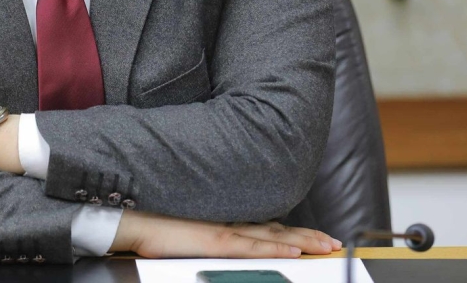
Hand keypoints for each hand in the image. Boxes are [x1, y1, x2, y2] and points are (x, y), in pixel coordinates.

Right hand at [111, 210, 341, 258]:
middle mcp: (230, 222)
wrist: (131, 216)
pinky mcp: (215, 240)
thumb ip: (207, 235)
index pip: (268, 226)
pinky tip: (296, 251)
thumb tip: (214, 241)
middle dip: (309, 237)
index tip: (316, 236)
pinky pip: (252, 246)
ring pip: (274, 237)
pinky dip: (276, 248)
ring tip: (328, 246)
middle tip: (334, 242)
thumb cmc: (152, 223)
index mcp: (225, 220)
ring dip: (304, 241)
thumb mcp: (187, 231)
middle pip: (278, 229)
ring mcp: (224, 230)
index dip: (294, 231)